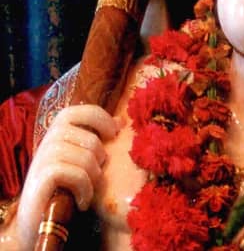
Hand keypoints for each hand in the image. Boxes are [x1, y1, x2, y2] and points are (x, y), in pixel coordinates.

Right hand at [13, 105, 118, 248]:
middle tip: (95, 173)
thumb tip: (121, 121)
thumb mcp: (83, 157)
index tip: (114, 134)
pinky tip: (83, 201)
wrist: (38, 216)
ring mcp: (43, 157)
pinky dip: (85, 189)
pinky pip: (76, 174)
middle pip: (90, 139)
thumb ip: (97, 138)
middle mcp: (48, 139)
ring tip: (89, 189)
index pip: (83, 111)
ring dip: (93, 176)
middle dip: (100, 158)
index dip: (102, 119)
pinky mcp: (41, 177)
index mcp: (59, 129)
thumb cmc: (66, 184)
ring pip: (85, 157)